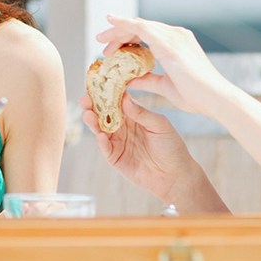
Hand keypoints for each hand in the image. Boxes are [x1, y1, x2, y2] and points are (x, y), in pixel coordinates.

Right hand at [80, 91, 196, 202]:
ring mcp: (117, 142)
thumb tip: (124, 97)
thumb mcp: (160, 125)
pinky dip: (101, 142)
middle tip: (85, 100)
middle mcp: (122, 127)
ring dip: (92, 122)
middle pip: (103, 114)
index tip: (96, 84)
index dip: (106, 93)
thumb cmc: (171, 147)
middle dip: (92, 106)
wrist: (175, 175)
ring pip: (100, 129)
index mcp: (133, 115)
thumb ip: (142, 113)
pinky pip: (105, 148)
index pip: (116, 101)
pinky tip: (101, 136)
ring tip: (88, 115)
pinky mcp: (114, 157)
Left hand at [97, 16, 233, 116]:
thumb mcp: (165, 86)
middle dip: (119, 33)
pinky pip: (141, 28)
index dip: (128, 38)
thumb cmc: (196, 96)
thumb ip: (147, 80)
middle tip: (101, 41)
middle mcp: (176, 35)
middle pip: (141, 27)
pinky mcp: (169, 43)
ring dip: (118, 30)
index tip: (113, 47)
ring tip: (101, 38)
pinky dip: (125, 24)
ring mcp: (174, 37)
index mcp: (178, 43)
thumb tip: (129, 80)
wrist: (215, 99)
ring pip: (138, 25)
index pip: (148, 34)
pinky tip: (111, 23)